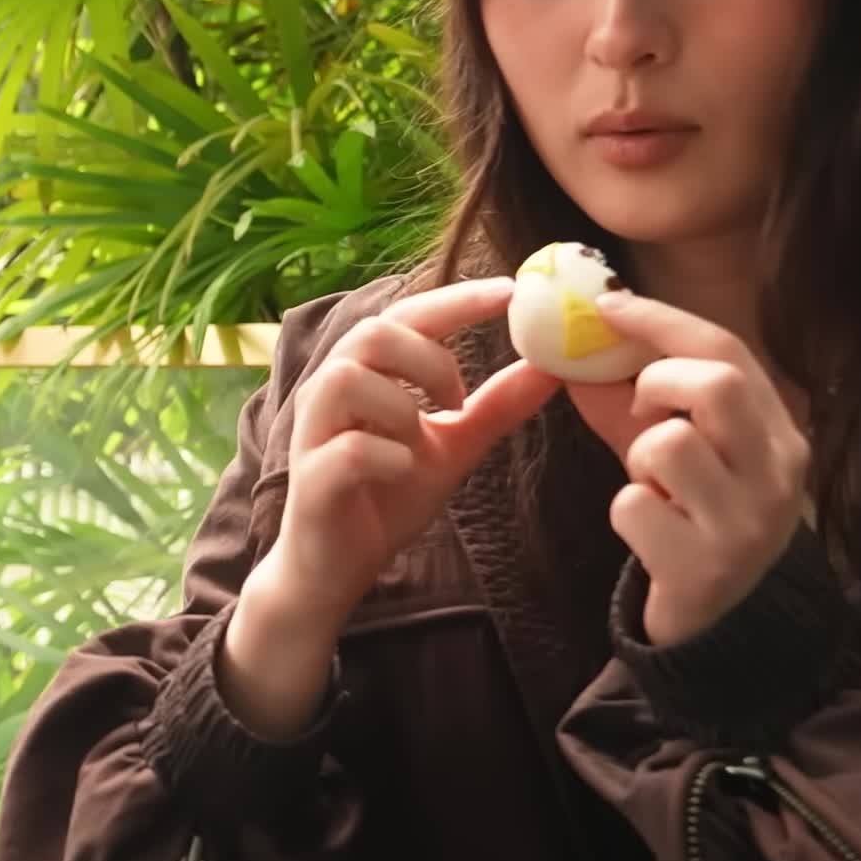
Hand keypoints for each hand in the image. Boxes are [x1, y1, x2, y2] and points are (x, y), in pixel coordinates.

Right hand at [259, 275, 560, 627]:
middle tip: (460, 398)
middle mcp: (331, 391)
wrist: (338, 567)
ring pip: (347, 380)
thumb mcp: (453, 446)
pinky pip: (346, 450)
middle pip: (370, 333)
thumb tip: (550, 368)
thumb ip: (495, 406)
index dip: (457, 299)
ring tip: (424, 437)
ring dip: (402, 404)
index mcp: (367, 371)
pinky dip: (386, 454)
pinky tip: (405, 469)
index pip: (408, 314)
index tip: (511, 292)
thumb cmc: (389, 494)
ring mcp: (314, 434)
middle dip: (428, 358)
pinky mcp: (311, 482)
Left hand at [562, 292, 809, 647]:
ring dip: (640, 458)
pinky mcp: (706, 568)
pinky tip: (650, 534)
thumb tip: (574, 344)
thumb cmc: (693, 519)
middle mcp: (778, 476)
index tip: (608, 303)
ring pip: (670, 444)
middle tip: (640, 411)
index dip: (663, 320)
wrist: (722, 626)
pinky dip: (626, 513)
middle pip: (716, 385)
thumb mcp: (677, 454)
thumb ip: (636, 400)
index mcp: (781, 435)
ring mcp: (747, 524)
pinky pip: (636, 506)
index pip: (729, 351)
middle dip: (658, 384)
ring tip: (655, 489)